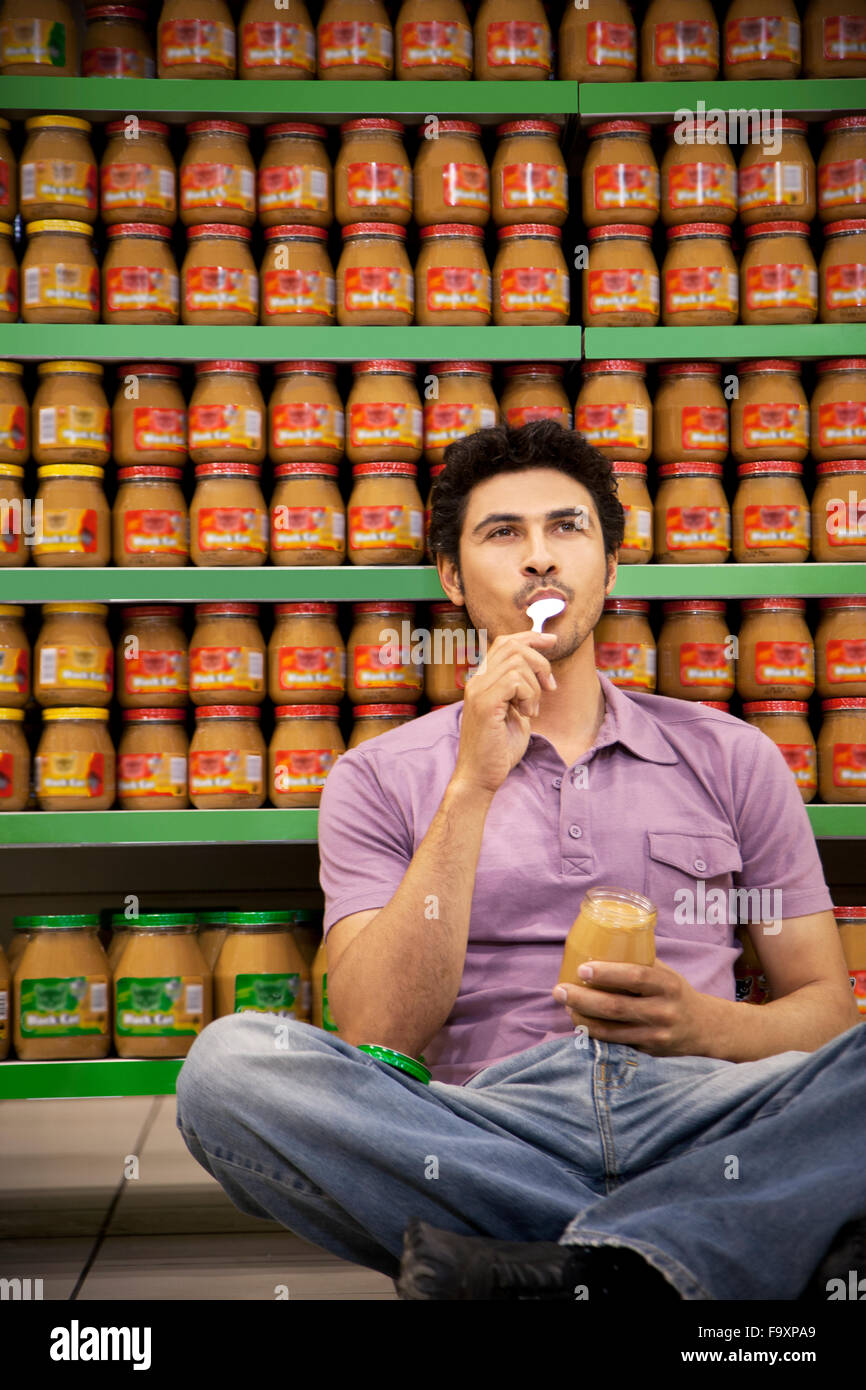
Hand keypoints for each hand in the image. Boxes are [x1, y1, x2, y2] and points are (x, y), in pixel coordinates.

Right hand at [453, 630, 557, 795]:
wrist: (480, 777)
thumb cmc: (498, 750)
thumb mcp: (514, 713)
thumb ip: (521, 692)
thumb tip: (539, 675)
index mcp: (482, 680)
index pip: (504, 642)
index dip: (530, 636)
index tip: (552, 640)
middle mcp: (476, 681)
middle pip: (513, 646)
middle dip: (540, 661)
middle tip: (550, 688)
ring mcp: (478, 691)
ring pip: (518, 663)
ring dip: (535, 687)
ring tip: (531, 711)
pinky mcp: (485, 704)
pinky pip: (516, 681)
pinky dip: (530, 696)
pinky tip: (527, 715)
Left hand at [552, 960, 711, 1056]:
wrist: (705, 1029)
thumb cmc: (675, 994)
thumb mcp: (665, 974)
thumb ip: (638, 962)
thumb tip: (598, 942)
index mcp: (667, 985)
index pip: (636, 977)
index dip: (607, 973)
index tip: (582, 969)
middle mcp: (663, 1012)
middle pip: (615, 1007)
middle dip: (582, 998)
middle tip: (560, 990)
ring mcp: (655, 1036)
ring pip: (611, 1031)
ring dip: (582, 1018)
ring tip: (565, 1005)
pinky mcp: (648, 1053)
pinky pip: (615, 1045)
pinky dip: (593, 1034)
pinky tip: (580, 1022)